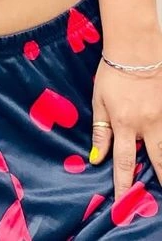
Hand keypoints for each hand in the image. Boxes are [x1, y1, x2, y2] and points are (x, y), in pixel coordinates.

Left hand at [90, 37, 161, 203]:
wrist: (136, 49)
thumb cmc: (112, 73)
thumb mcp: (99, 101)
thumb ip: (100, 130)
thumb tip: (97, 158)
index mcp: (124, 123)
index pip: (125, 162)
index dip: (124, 185)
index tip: (124, 204)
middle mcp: (147, 124)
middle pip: (157, 160)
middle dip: (160, 180)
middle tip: (160, 198)